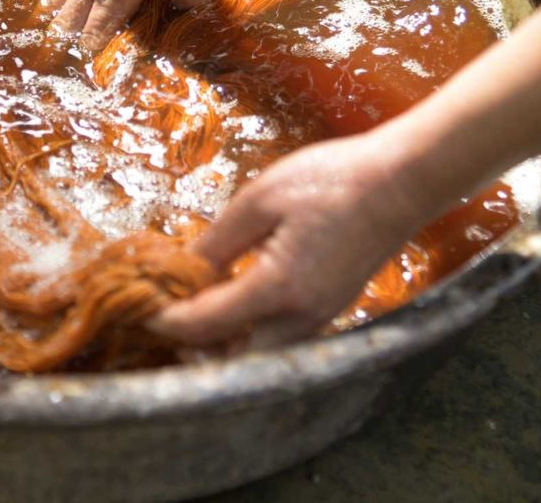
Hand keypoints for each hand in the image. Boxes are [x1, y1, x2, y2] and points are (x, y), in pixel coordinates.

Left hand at [149, 134, 436, 350]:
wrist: (399, 182)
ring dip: (223, 344)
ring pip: (260, 354)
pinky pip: (281, 338)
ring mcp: (320, 317)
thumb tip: (183, 269)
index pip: (207, 324)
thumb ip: (218, 240)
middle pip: (234, 359)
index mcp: (278, 289)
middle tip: (166, 323)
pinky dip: (251, 333)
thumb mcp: (260, 200)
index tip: (141, 312)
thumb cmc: (330, 181)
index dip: (168, 321)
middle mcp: (301, 318)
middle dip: (196, 351)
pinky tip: (234, 302)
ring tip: (193, 315)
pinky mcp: (331, 308)